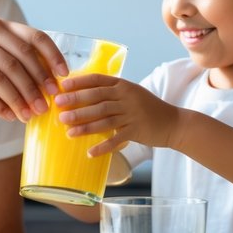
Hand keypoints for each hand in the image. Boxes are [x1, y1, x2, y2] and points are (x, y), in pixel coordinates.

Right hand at [0, 19, 67, 121]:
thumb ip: (17, 57)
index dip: (52, 57)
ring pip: (0, 79)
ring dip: (18, 100)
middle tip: (47, 106)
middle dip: (36, 86)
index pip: (34, 38)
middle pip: (18, 62)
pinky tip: (9, 116)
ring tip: (29, 116)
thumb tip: (51, 83)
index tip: (63, 77)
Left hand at [52, 74, 180, 154]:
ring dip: (84, 124)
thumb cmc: (148, 108)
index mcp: (123, 85)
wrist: (174, 123)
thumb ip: (112, 93)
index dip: (79, 82)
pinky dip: (103, 146)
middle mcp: (127, 97)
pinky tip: (90, 152)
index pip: (98, 80)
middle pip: (97, 99)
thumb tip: (83, 95)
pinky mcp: (136, 130)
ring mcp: (132, 114)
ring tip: (68, 130)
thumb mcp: (131, 94)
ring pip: (104, 118)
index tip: (63, 86)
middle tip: (58, 107)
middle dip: (76, 102)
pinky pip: (116, 139)